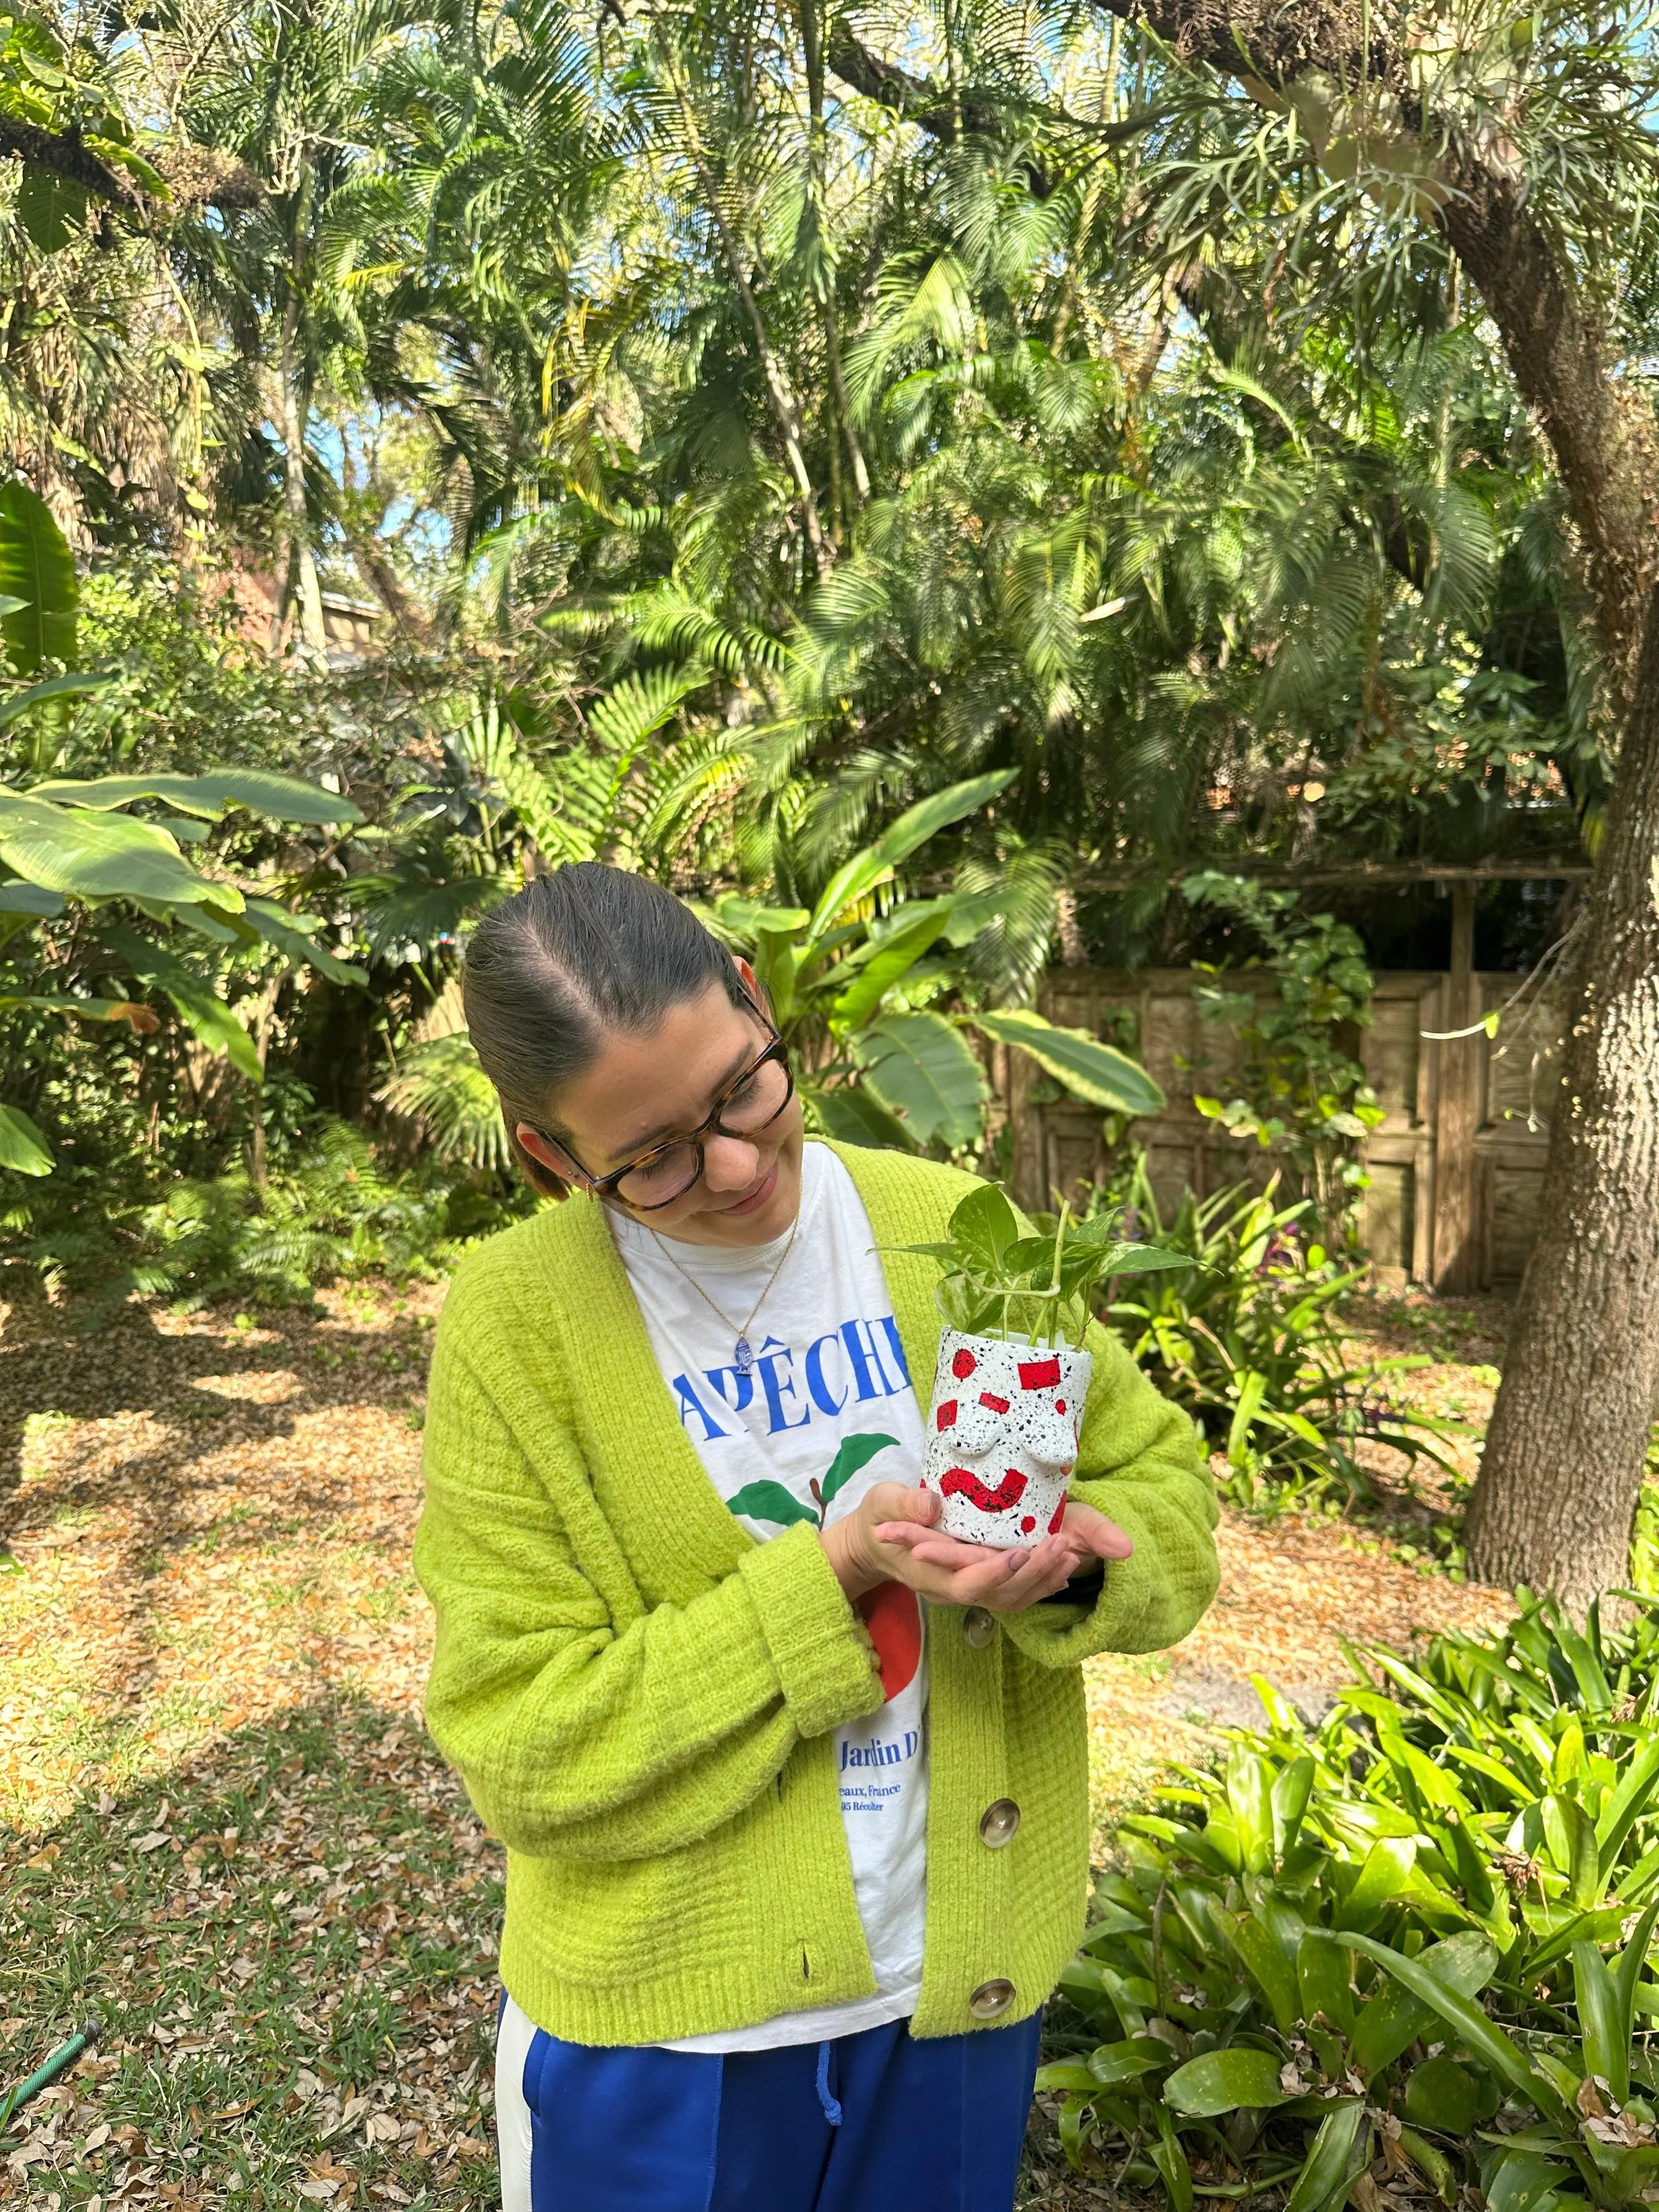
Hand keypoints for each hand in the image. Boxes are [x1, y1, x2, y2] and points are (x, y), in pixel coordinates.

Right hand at [820, 1483, 1128, 1614]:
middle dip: (1032, 1573)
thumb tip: (929, 1505)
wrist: (873, 1543)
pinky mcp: (978, 1584)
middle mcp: (951, 1589)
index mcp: (927, 1574)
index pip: (967, 1585)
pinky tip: (1064, 1567)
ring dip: (1044, 1578)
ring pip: (1012, 1598)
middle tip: (1063, 1544)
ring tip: (1072, 1552)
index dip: (995, 1573)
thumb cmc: (877, 1518)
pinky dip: (1041, 1583)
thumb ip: (903, 1504)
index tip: (1021, 1551)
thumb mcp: (881, 1502)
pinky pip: (1014, 1594)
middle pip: (999, 1596)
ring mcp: (966, 1590)